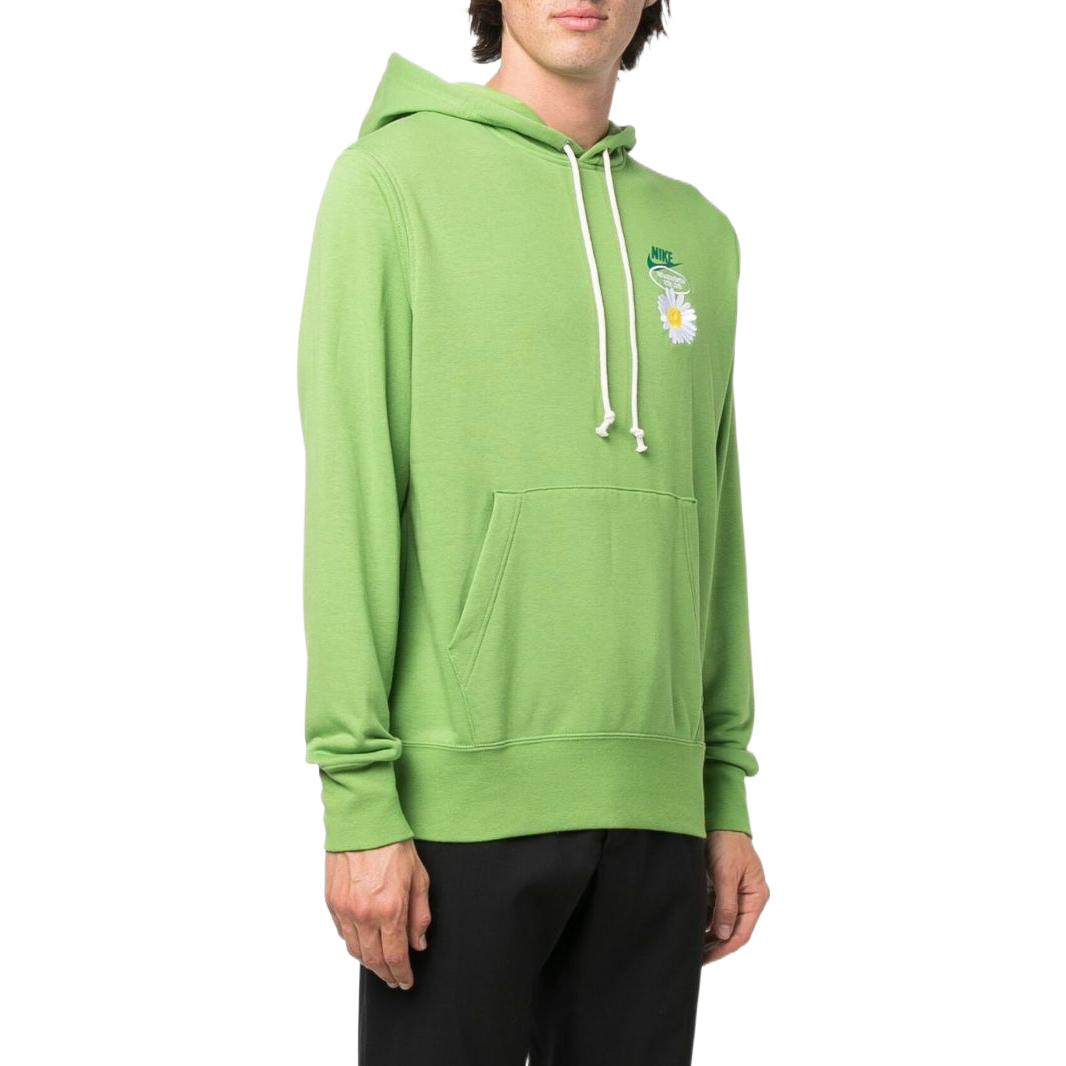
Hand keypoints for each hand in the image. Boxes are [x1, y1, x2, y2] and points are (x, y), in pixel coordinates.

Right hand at [325, 840, 431, 989]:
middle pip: (374, 960)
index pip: (395, 956)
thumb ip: (420, 914)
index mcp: (390, 908)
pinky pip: (343, 933)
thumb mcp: (419, 877)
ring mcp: (345, 909)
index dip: (401, 974)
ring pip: (356, 950)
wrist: (363, 821)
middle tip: (393, 979)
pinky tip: (364, 942)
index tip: (405, 981)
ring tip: (380, 965)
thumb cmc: (393, 843)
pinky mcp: (332, 901)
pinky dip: (354, 942)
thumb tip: (418, 942)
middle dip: (386, 974)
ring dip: (369, 962)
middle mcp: (365, 913)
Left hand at [703, 830, 768, 962]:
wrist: (719, 818)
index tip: (707, 958)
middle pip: (732, 930)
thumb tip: (722, 934)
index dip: (724, 948)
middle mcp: (748, 898)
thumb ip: (725, 905)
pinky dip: (703, 919)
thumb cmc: (726, 843)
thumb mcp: (725, 874)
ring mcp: (735, 893)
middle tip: (696, 958)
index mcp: (756, 896)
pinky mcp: (722, 887)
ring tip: (690, 947)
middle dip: (715, 945)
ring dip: (708, 934)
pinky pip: (713, 910)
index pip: (741, 932)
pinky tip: (691, 927)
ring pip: (721, 922)